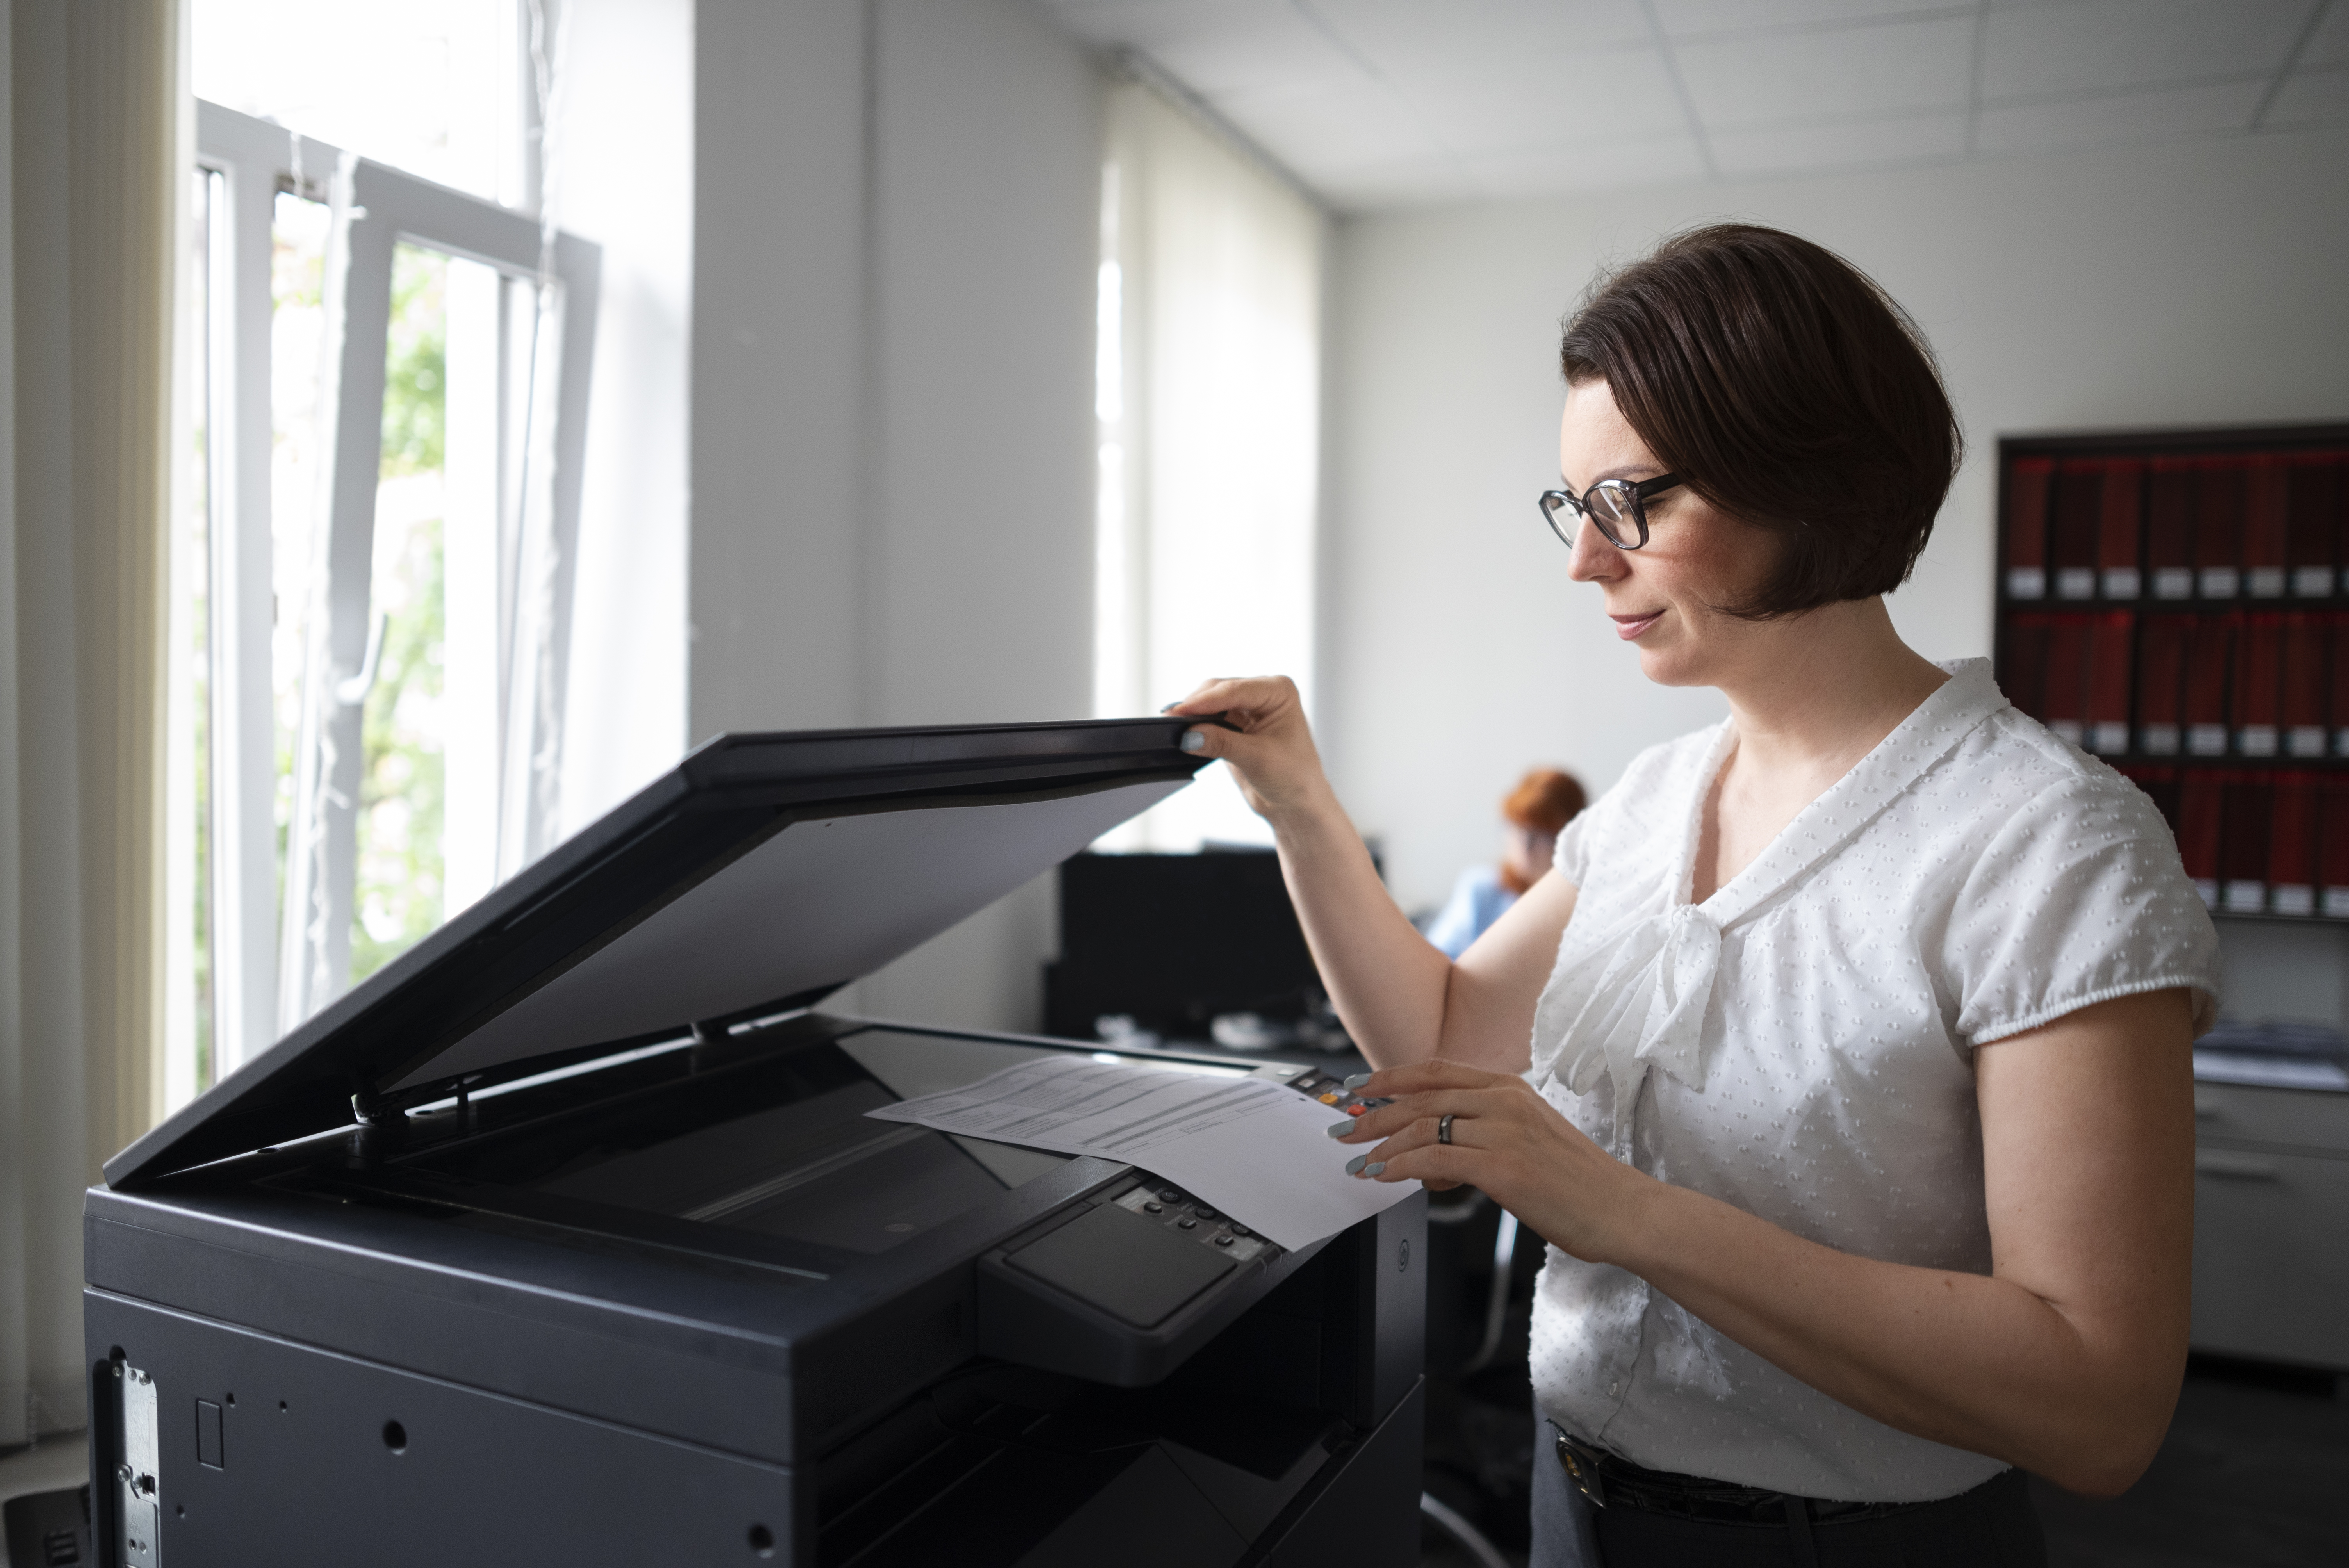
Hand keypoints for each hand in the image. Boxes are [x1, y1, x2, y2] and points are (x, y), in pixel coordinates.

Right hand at [1165, 675, 1332, 823]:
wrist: (1297, 804)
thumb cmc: (1295, 778)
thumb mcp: (1257, 758)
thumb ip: (1222, 743)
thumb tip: (1189, 735)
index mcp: (1279, 691)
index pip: (1234, 690)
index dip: (1204, 701)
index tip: (1178, 712)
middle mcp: (1264, 694)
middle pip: (1219, 690)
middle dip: (1196, 705)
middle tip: (1171, 720)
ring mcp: (1249, 709)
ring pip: (1212, 703)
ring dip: (1194, 714)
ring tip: (1174, 726)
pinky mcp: (1237, 725)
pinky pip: (1210, 719)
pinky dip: (1197, 725)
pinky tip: (1185, 733)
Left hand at [1332, 1059, 1652, 1262]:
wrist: (1622, 1210)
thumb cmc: (1577, 1183)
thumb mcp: (1528, 1141)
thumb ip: (1481, 1139)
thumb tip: (1432, 1161)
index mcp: (1510, 1089)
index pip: (1436, 1071)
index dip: (1391, 1077)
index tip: (1358, 1087)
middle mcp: (1505, 1101)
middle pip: (1421, 1097)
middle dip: (1374, 1114)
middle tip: (1343, 1129)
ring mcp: (1504, 1131)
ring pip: (1423, 1126)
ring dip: (1382, 1145)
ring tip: (1359, 1161)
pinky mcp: (1504, 1167)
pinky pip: (1436, 1158)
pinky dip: (1401, 1167)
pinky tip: (1385, 1177)